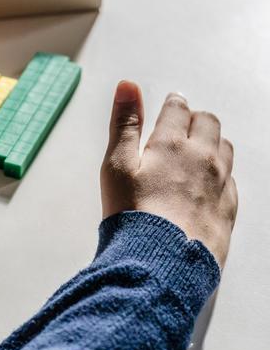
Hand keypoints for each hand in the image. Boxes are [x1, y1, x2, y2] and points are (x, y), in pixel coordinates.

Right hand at [100, 81, 236, 266]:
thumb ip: (124, 123)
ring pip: (225, 148)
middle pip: (208, 122)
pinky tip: (206, 185)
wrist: (160, 263)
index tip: (169, 106)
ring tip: (194, 154)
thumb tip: (128, 86)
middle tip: (180, 128)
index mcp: (172, 143)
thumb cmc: (132, 215)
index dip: (172, 105)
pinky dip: (221, 174)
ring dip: (212, 143)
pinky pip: (232, 180)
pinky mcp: (229, 209)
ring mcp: (220, 184)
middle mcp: (203, 158)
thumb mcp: (116, 165)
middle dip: (194, 119)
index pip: (178, 108)